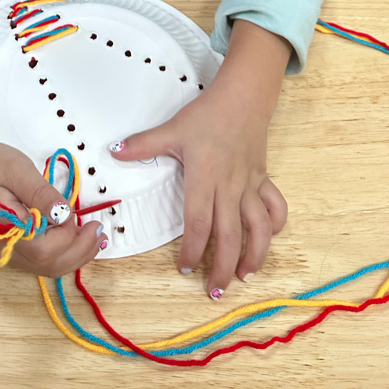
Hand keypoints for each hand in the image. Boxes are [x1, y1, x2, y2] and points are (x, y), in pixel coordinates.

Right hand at [0, 139, 105, 276]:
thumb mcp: (16, 169)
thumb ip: (41, 193)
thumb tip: (64, 214)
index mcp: (5, 231)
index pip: (45, 250)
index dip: (69, 237)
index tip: (82, 216)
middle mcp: (5, 250)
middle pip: (49, 266)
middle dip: (80, 252)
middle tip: (98, 230)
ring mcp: (5, 251)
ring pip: (46, 267)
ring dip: (73, 256)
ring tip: (92, 236)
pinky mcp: (8, 246)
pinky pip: (39, 260)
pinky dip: (61, 253)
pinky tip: (73, 237)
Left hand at [110, 71, 286, 297]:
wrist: (242, 97)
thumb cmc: (206, 115)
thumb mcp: (171, 129)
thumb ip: (142, 145)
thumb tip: (113, 152)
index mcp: (205, 178)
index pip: (199, 223)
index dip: (192, 250)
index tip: (183, 268)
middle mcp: (230, 186)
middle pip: (230, 235)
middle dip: (222, 266)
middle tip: (213, 290)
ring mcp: (250, 184)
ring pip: (258, 227)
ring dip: (254, 255)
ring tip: (243, 276)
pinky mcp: (263, 179)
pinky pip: (275, 206)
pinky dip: (275, 226)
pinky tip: (266, 239)